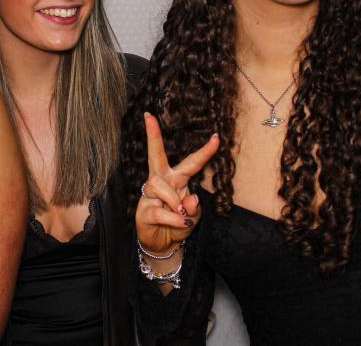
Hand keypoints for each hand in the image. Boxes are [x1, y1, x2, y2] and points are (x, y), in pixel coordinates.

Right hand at [136, 112, 218, 255]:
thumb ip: (194, 207)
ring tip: (181, 214)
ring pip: (161, 186)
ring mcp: (150, 194)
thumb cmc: (179, 224)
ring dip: (174, 200)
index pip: (191, 163)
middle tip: (149, 116)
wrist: (163, 243)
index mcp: (177, 179)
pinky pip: (160, 209)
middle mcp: (162, 181)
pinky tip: (179, 222)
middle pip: (156, 155)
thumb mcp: (193, 217)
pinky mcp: (144, 210)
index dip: (205, 151)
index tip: (217, 137)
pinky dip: (173, 218)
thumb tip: (190, 199)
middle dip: (153, 136)